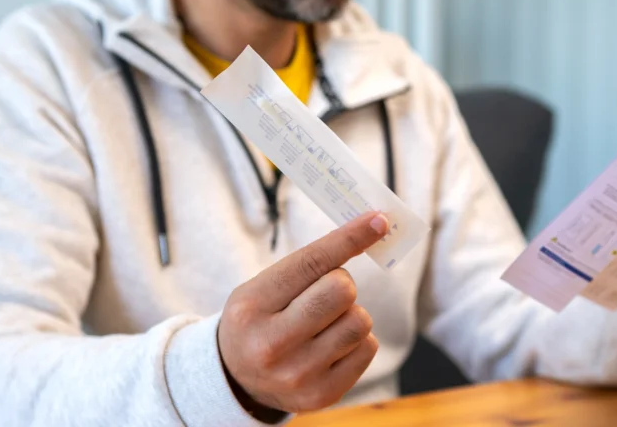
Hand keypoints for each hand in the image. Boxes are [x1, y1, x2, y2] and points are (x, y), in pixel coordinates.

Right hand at [218, 212, 388, 414]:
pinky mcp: (322, 394)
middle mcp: (271, 344)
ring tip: (325, 323)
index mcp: (252, 307)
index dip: (349, 238)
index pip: (311, 263)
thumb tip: (373, 228)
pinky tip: (331, 345)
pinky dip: (357, 340)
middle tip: (326, 292)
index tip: (379, 221)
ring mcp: (298, 374)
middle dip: (343, 283)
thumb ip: (309, 263)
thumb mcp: (262, 288)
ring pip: (360, 321)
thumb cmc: (260, 319)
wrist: (237, 379)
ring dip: (351, 314)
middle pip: (343, 291)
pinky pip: (368, 348)